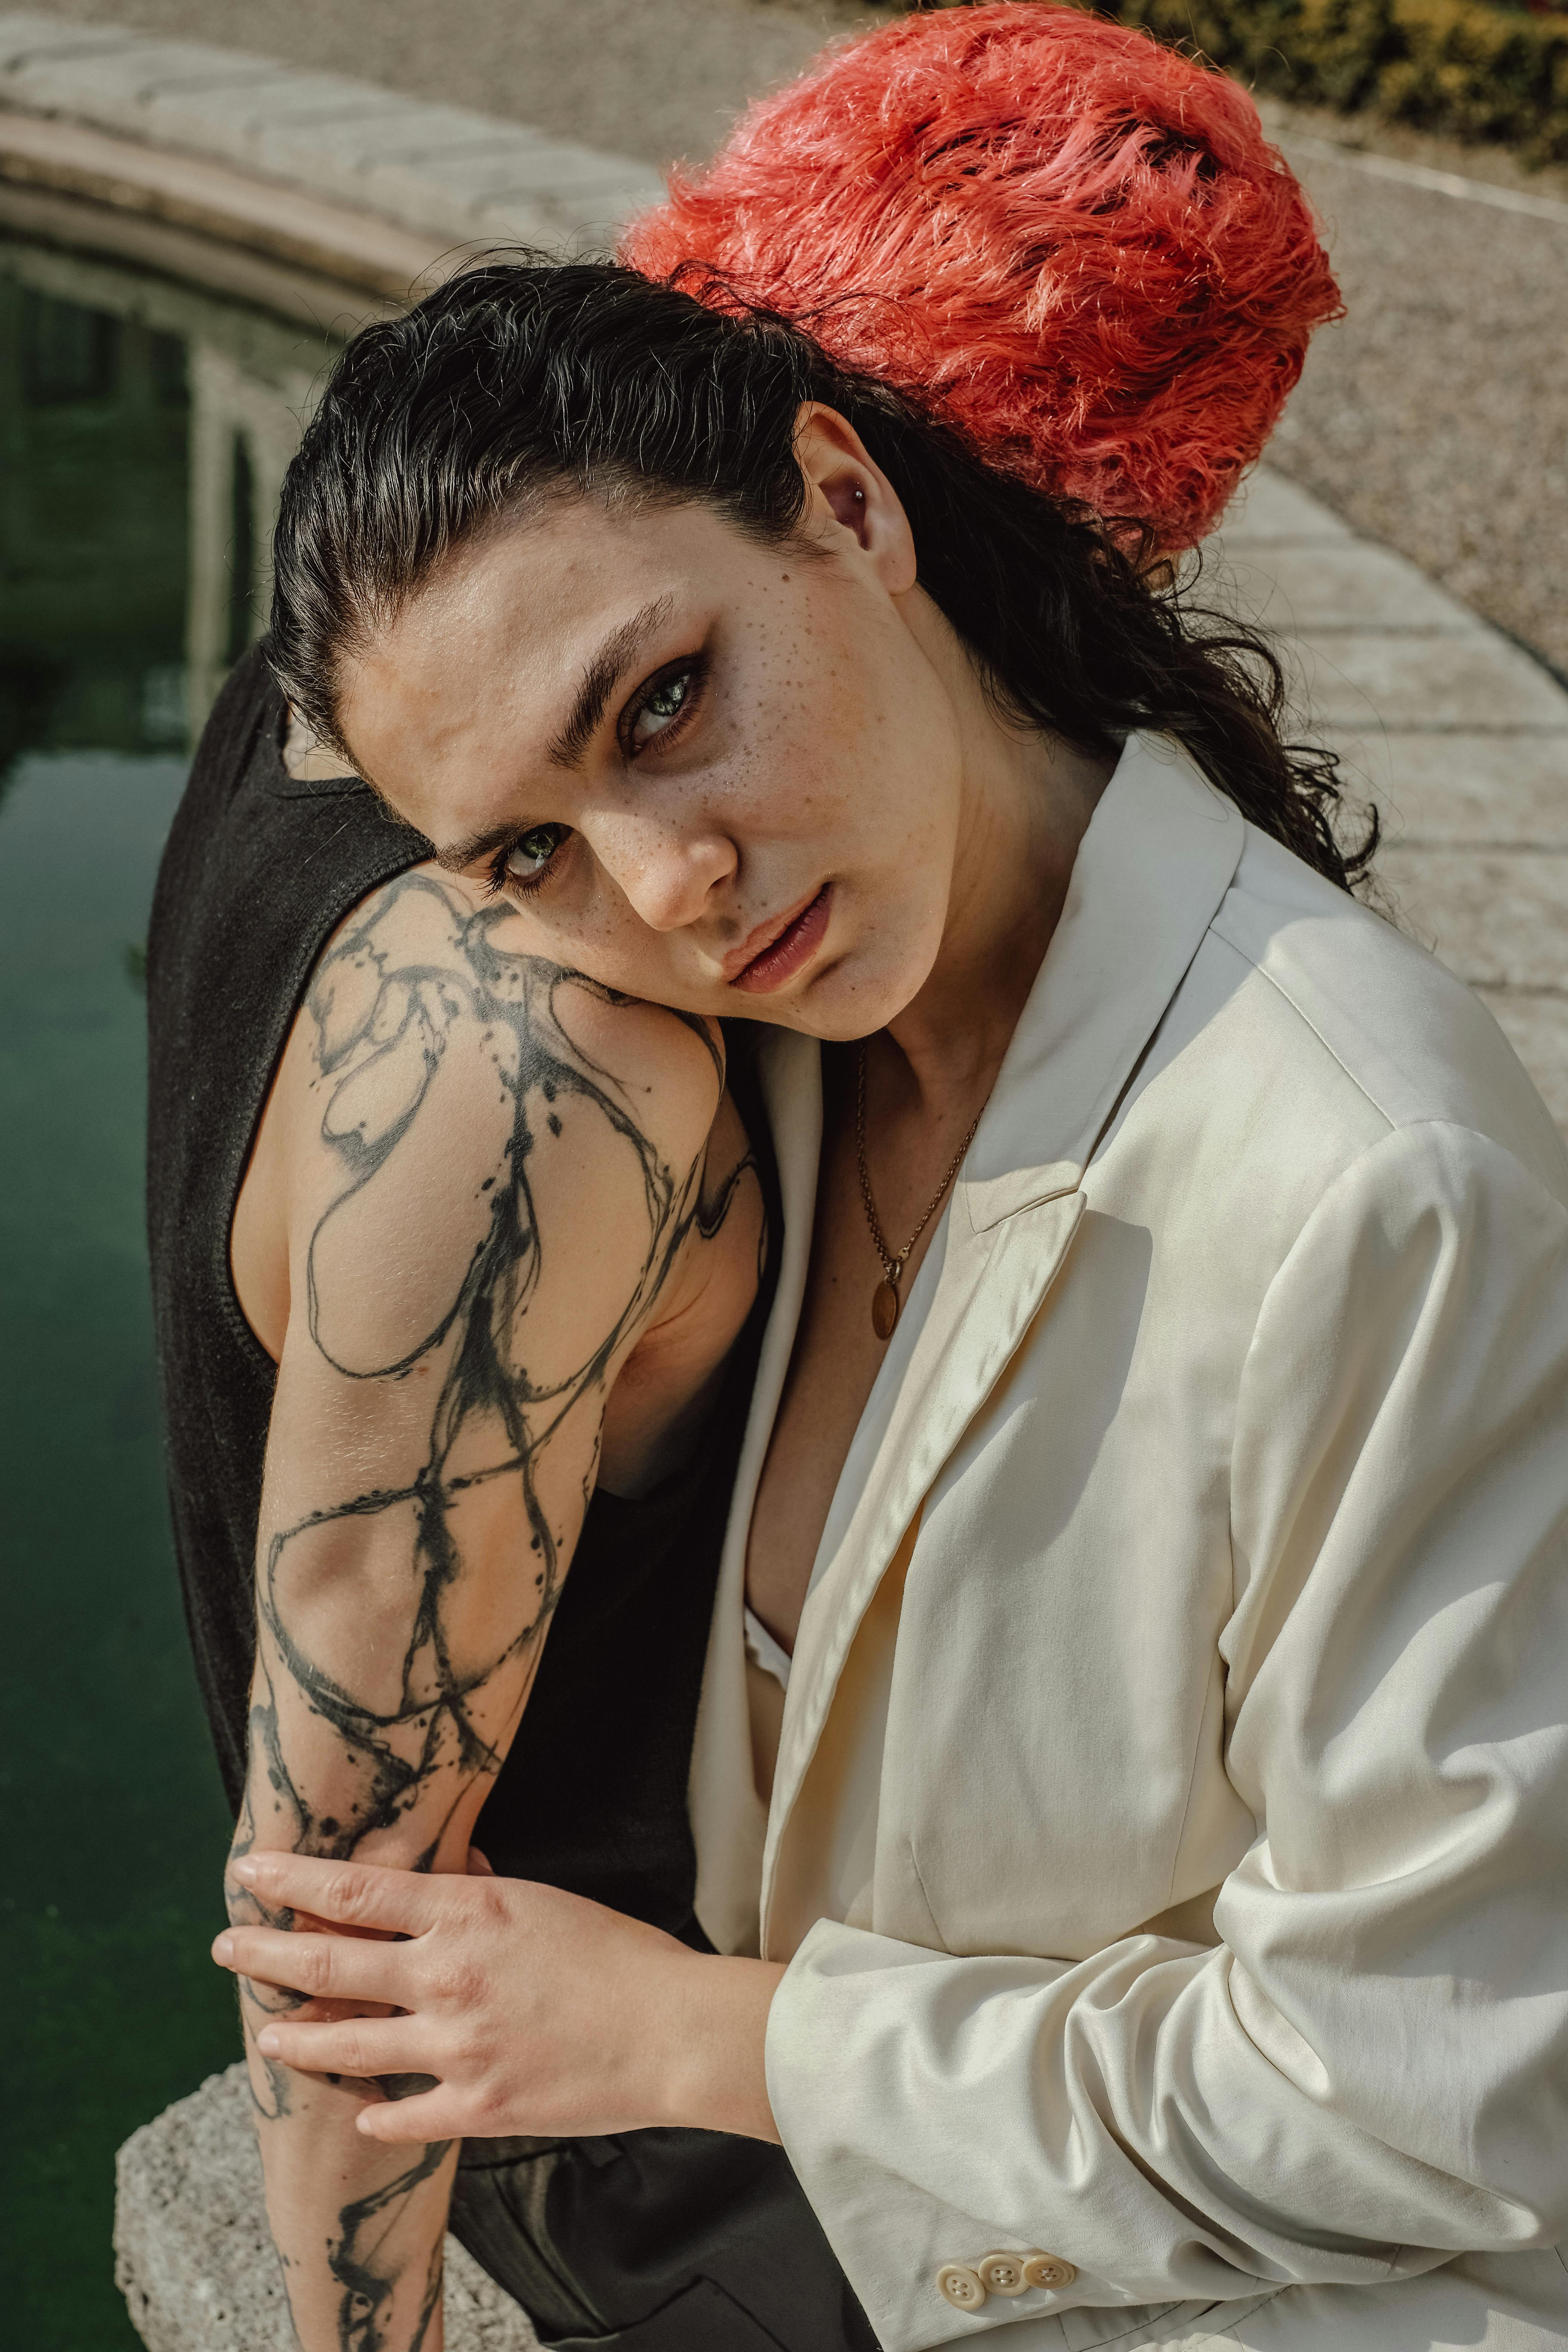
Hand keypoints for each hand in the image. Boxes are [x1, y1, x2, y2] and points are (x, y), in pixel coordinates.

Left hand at [213, 1851, 783, 2145]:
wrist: (670, 2030)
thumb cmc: (617, 1956)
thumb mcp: (541, 1900)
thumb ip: (479, 1893)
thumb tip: (447, 1872)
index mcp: (465, 1913)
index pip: (354, 1889)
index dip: (292, 1881)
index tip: (251, 1873)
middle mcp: (445, 1976)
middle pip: (327, 1964)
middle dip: (265, 1955)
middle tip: (228, 1947)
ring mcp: (455, 2047)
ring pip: (345, 2046)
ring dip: (297, 2040)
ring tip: (267, 2038)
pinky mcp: (475, 2107)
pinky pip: (398, 2116)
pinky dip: (371, 2114)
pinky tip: (359, 2112)